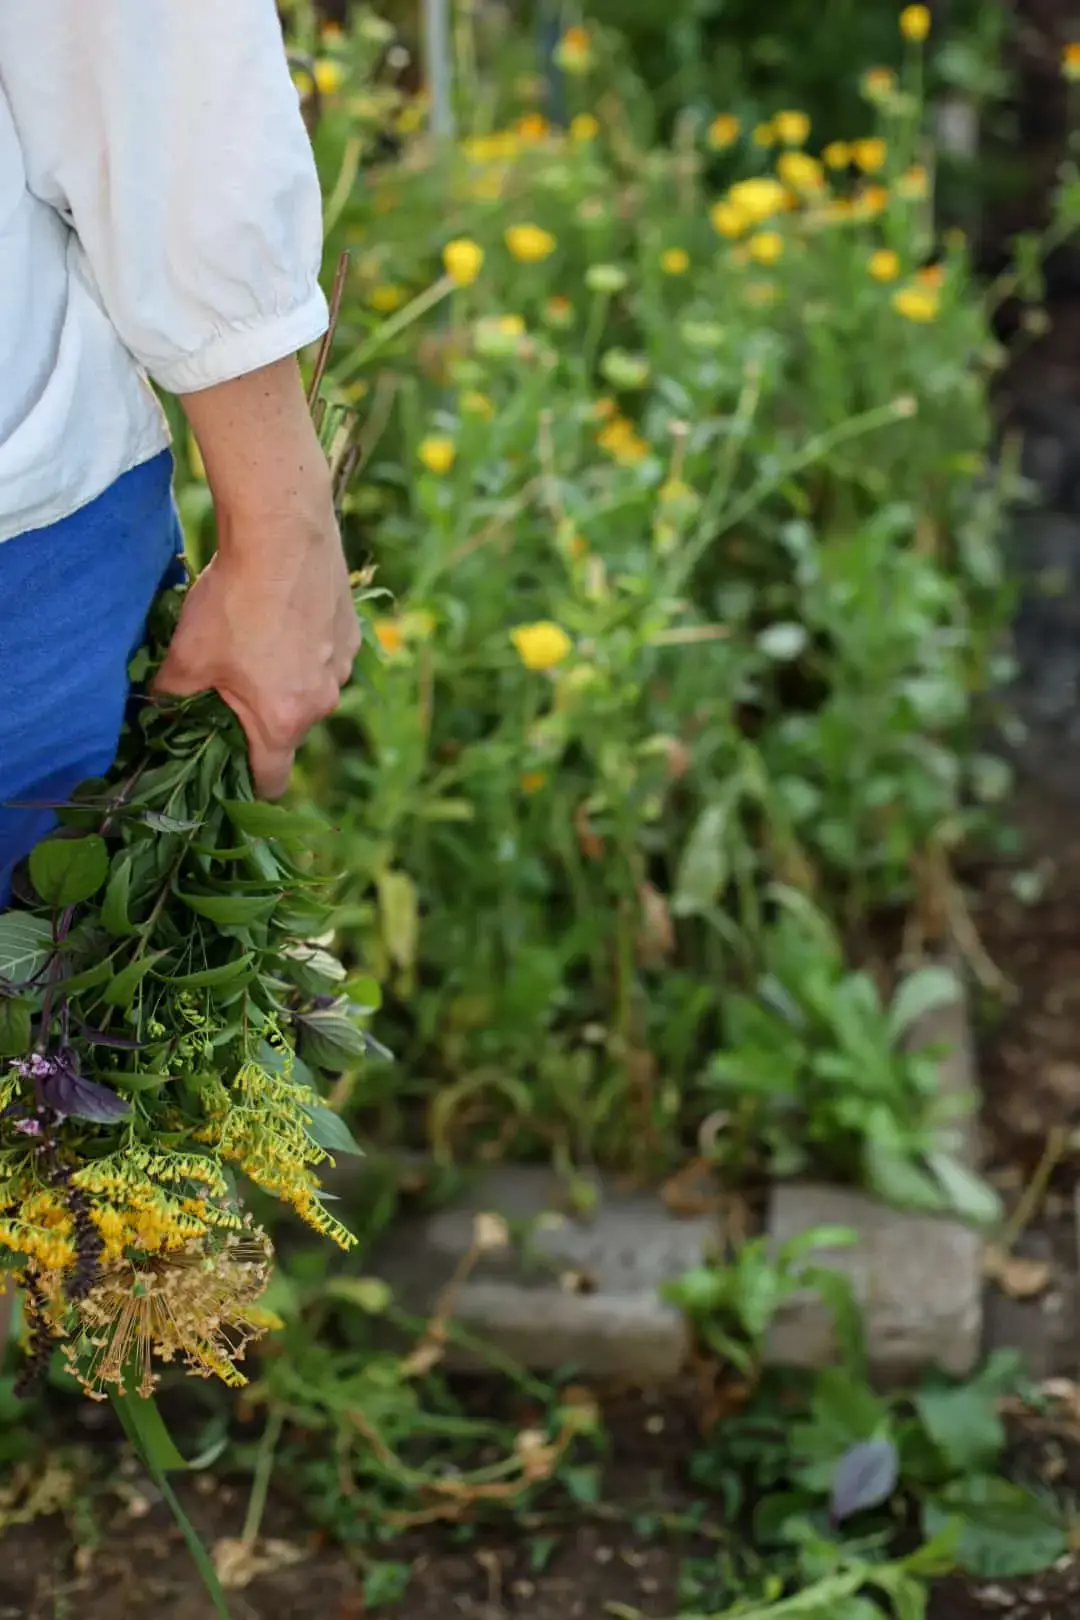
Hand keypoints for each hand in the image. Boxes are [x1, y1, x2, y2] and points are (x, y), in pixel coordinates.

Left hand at [153, 489, 359, 797]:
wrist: (282, 535)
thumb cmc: (234, 603)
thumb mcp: (186, 657)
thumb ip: (171, 697)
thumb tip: (157, 711)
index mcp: (283, 722)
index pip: (272, 781)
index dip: (246, 783)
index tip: (225, 766)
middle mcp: (323, 703)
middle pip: (288, 731)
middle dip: (258, 718)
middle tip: (226, 684)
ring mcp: (342, 668)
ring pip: (307, 691)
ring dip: (283, 680)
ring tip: (254, 639)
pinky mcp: (352, 634)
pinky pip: (323, 656)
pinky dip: (302, 647)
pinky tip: (277, 614)